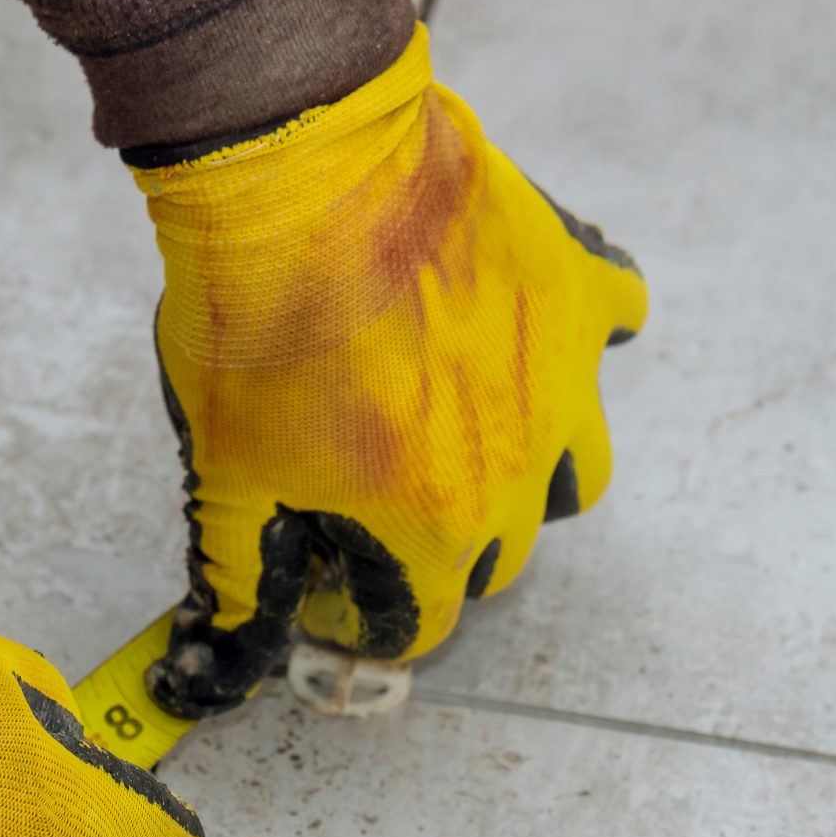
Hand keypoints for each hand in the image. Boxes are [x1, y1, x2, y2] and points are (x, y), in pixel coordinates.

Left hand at [132, 22, 646, 716]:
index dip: (365, 615)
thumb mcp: (224, 471)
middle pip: (497, 559)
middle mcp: (522, 472)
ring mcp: (565, 380)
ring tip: (460, 436)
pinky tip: (523, 326)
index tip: (328, 577)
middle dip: (436, 551)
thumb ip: (234, 575)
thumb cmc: (260, 327)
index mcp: (436, 529)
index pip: (421, 624)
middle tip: (371, 500)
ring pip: (575, 476)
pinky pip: (618, 326)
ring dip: (525, 480)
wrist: (304, 175)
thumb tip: (217, 661)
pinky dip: (577, 341)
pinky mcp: (579, 290)